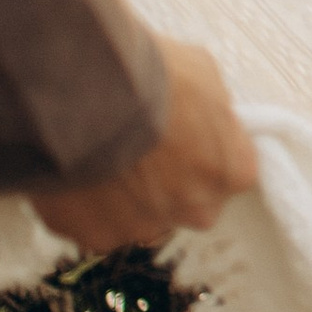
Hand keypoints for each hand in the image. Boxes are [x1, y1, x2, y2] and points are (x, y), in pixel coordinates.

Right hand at [44, 39, 257, 252]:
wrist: (90, 94)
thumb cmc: (153, 78)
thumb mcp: (203, 75)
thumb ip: (211, 109)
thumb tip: (201, 113)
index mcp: (233, 172)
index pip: (230, 174)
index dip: (203, 153)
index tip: (182, 136)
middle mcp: (197, 209)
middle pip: (189, 204)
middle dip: (169, 183)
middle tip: (142, 149)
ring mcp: (148, 226)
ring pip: (141, 218)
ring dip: (127, 197)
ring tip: (104, 157)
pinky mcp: (99, 236)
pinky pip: (97, 226)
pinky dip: (87, 207)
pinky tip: (79, 173)